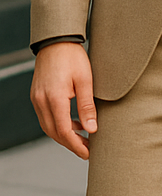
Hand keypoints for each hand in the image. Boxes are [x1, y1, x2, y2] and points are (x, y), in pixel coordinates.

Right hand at [30, 42, 96, 160]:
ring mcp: (36, 99)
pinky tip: (73, 124)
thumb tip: (92, 130)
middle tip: (88, 151)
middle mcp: (41, 101)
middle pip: (54, 132)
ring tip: (83, 139)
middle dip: (71, 144)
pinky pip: (46, 117)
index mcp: (54, 98)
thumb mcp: (86, 81)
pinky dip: (59, 125)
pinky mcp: (37, 96)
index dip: (76, 145)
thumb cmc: (73, 58)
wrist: (56, 41)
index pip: (63, 131)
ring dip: (64, 136)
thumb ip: (87, 107)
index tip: (88, 154)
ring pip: (48, 127)